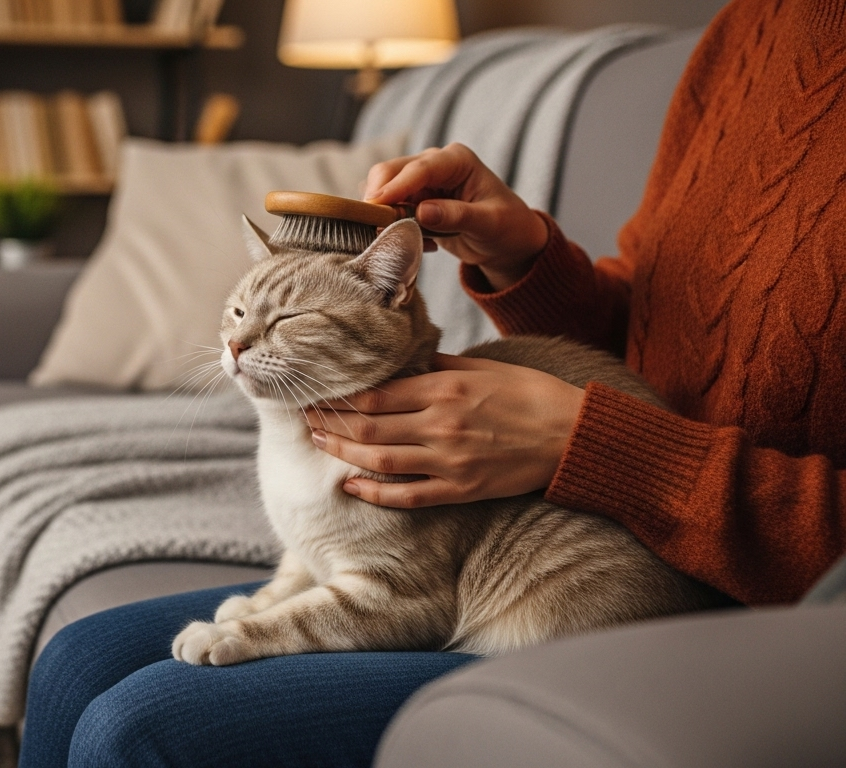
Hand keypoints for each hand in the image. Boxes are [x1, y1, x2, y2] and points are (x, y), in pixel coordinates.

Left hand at [304, 354, 584, 507]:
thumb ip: (438, 367)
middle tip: (307, 418)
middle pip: (370, 426)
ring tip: (320, 443)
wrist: (573, 436)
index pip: (377, 393)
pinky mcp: (461, 489)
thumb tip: (402, 362)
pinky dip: (375, 493)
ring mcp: (449, 461)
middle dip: (333, 422)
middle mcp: (441, 425)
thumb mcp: (483, 368)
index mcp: (444, 389)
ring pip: (380, 460)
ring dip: (344, 453)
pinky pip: (407, 496)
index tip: (320, 392)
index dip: (342, 396)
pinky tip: (351, 486)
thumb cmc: (530, 395)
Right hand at [364, 143, 547, 289]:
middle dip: (379, 198)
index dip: (395, 186)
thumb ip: (457, 216)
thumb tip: (422, 212)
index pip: (419, 169)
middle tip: (377, 228)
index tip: (374, 205)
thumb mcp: (489, 223)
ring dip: (386, 215)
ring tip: (412, 239)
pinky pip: (389, 210)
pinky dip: (394, 226)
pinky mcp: (412, 200)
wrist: (506, 241)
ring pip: (384, 191)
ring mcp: (421, 182)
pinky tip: (423, 241)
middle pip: (390, 171)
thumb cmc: (506, 227)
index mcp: (457, 160)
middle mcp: (434, 164)